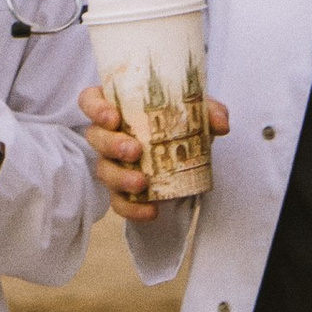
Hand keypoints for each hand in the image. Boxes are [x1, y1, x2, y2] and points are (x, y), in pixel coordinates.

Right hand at [83, 81, 231, 223]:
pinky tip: (151, 211)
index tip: (114, 116)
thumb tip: (220, 122)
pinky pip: (119, 202)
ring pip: (104, 170)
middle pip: (95, 137)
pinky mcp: (121, 190)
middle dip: (111, 144)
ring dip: (120, 178)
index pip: (90, 100)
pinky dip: (132, 208)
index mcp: (117, 106)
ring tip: (142, 183)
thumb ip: (208, 111)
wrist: (187, 155)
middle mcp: (108, 134)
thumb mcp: (195, 112)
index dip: (96, 108)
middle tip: (135, 150)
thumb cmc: (180, 123)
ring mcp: (112, 164)